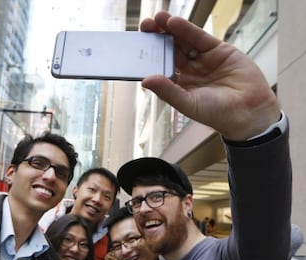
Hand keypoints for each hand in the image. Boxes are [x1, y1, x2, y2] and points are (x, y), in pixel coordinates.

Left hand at [140, 11, 280, 140]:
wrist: (250, 111)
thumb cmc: (218, 113)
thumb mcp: (188, 103)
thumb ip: (167, 91)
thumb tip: (145, 80)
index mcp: (179, 86)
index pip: (160, 68)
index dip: (149, 58)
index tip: (136, 48)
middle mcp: (189, 72)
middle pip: (169, 52)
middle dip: (157, 39)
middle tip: (144, 26)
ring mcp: (203, 60)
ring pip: (183, 42)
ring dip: (169, 30)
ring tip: (156, 19)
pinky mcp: (218, 50)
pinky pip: (199, 38)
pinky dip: (187, 29)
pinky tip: (174, 22)